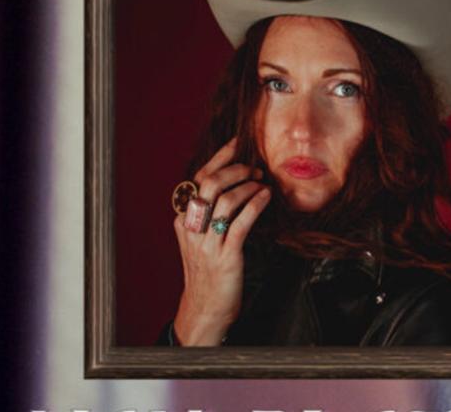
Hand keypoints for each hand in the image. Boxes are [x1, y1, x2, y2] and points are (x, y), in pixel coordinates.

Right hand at [171, 137, 272, 345]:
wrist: (206, 308)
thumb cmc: (209, 270)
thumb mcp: (201, 239)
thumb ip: (209, 214)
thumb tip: (234, 183)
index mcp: (184, 220)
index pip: (199, 179)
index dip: (220, 158)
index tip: (238, 143)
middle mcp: (191, 228)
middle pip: (210, 184)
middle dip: (235, 170)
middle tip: (254, 169)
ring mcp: (206, 242)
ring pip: (225, 200)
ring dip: (248, 186)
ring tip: (262, 183)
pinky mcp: (225, 255)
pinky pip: (241, 222)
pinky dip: (256, 204)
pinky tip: (266, 196)